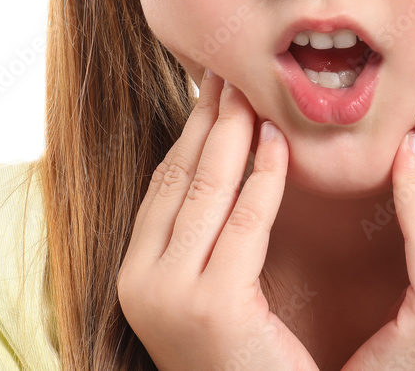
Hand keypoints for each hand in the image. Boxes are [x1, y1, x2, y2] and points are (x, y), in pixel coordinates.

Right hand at [117, 70, 318, 370]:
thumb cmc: (241, 357)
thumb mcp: (212, 287)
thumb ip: (209, 233)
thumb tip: (228, 160)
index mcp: (137, 272)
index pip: (166, 181)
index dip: (191, 129)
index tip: (214, 88)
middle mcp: (142, 280)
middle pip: (181, 177)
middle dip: (210, 119)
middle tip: (233, 72)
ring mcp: (171, 295)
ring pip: (206, 192)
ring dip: (233, 135)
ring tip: (254, 93)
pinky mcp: (213, 307)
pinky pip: (244, 227)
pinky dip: (262, 181)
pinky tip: (278, 145)